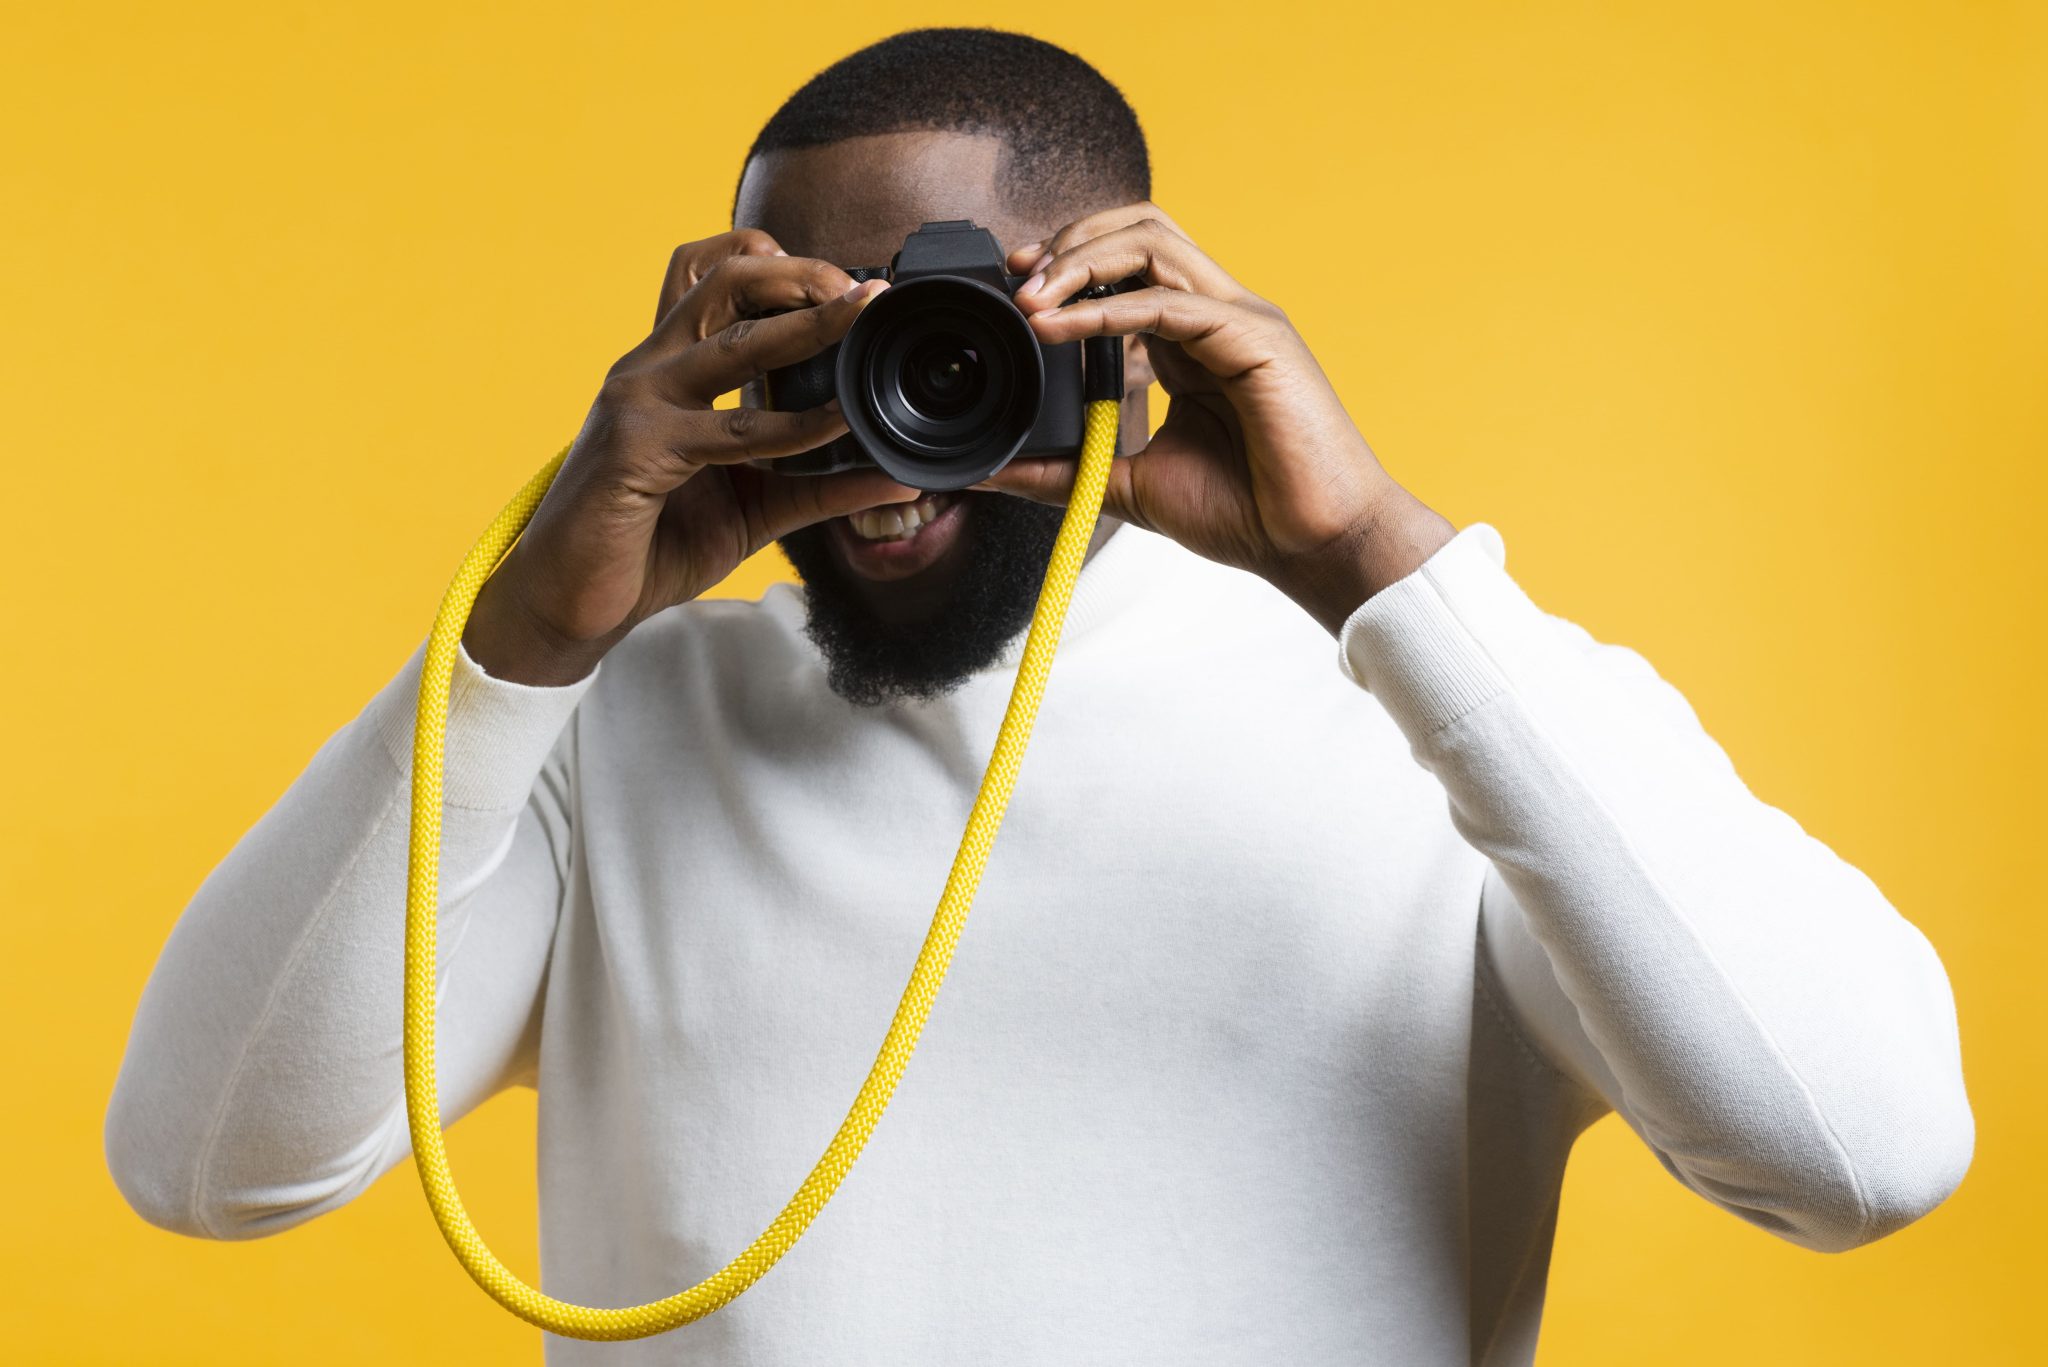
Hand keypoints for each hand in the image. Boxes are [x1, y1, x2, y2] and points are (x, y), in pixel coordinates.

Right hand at [463, 230, 919, 684]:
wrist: (571, 603)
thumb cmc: (652, 544)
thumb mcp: (751, 506)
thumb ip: (817, 485)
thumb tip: (895, 475)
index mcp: (670, 368)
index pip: (716, 282)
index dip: (781, 267)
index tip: (849, 285)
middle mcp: (650, 368)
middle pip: (724, 281)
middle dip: (801, 274)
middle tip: (867, 289)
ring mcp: (639, 402)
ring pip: (733, 342)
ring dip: (809, 325)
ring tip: (864, 314)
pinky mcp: (636, 450)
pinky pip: (731, 432)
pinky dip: (792, 425)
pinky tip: (837, 425)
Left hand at [981, 204, 1455, 634]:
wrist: (1317, 547)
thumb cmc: (1248, 514)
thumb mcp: (1131, 487)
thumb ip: (1066, 472)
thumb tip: (995, 472)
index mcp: (1194, 340)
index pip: (1129, 263)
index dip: (1069, 261)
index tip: (1014, 288)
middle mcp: (1219, 316)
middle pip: (1142, 227)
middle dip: (1071, 241)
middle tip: (1016, 278)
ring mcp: (1241, 319)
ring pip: (1154, 242)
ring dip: (1082, 259)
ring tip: (1030, 296)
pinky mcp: (1256, 339)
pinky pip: (1169, 301)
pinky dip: (1106, 310)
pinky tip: (1058, 328)